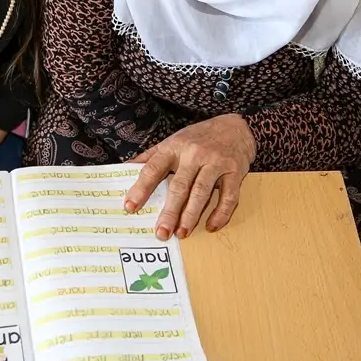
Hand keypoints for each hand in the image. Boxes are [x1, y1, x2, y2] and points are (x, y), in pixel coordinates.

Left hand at [125, 114, 254, 239]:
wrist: (235, 127)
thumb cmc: (199, 138)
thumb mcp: (172, 141)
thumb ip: (150, 156)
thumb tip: (125, 169)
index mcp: (174, 147)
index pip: (153, 169)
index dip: (140, 188)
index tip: (130, 207)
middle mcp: (194, 154)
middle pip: (179, 186)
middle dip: (170, 211)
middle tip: (161, 232)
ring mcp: (215, 163)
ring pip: (201, 192)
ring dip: (191, 215)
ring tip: (182, 233)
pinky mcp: (235, 171)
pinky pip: (228, 196)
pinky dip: (221, 213)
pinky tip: (211, 226)